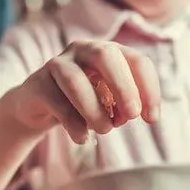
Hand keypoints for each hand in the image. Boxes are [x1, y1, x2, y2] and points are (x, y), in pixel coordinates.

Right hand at [14, 40, 161, 142]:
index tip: (152, 119)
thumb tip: (137, 114)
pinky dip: (74, 124)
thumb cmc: (82, 104)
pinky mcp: (37, 84)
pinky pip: (57, 103)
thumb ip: (125, 106)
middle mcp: (83, 50)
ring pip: (76, 81)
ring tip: (103, 131)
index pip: (136, 61)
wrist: (38, 107)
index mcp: (108, 52)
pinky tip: (82, 138)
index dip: (149, 89)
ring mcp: (57, 64)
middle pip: (106, 55)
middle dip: (123, 86)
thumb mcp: (109, 103)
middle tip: (131, 116)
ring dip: (94, 110)